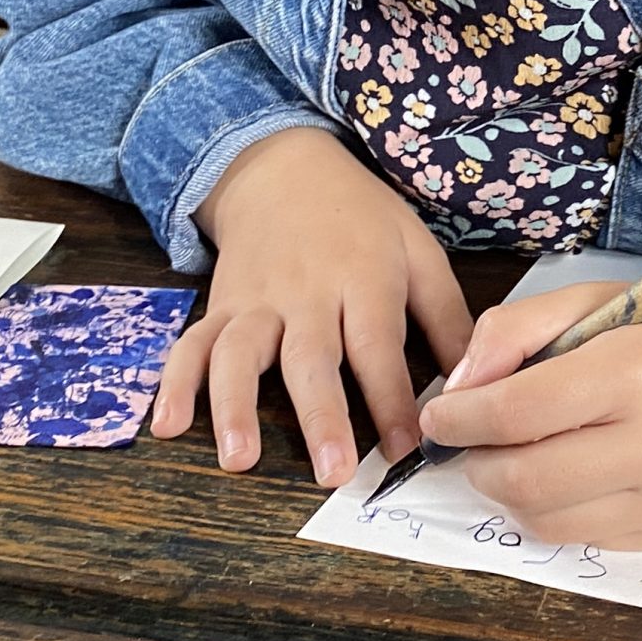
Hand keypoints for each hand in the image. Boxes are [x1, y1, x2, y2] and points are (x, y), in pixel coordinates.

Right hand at [151, 126, 471, 486]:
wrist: (284, 168)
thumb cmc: (361, 218)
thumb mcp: (418, 250)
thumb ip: (448, 317)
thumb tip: (474, 382)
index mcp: (363, 279)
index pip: (378, 346)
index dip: (392, 399)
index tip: (406, 449)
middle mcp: (306, 294)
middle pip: (311, 358)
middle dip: (322, 417)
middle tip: (333, 472)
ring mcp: (256, 302)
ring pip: (241, 354)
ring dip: (236, 407)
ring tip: (238, 458)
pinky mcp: (220, 306)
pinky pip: (191, 344)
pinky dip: (173, 382)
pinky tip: (167, 424)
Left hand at [417, 278, 641, 549]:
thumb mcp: (599, 300)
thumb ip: (517, 330)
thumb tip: (457, 390)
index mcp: (637, 370)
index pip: (517, 413)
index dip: (460, 419)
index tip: (439, 415)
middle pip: (523, 480)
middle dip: (476, 463)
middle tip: (471, 441)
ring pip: (546, 520)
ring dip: (511, 492)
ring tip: (519, 456)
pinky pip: (585, 539)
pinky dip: (557, 510)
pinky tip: (571, 474)